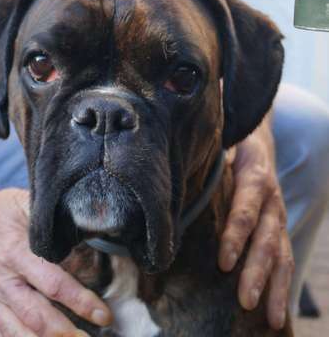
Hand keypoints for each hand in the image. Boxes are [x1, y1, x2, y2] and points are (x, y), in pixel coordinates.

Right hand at [0, 187, 111, 336]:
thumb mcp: (26, 203)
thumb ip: (53, 218)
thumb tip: (89, 223)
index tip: (103, 314)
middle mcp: (4, 278)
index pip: (53, 283)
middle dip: (67, 332)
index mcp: (17, 252)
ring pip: (17, 331)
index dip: (80, 301)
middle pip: (37, 315)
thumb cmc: (1, 212)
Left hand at [218, 127, 293, 329]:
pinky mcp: (279, 228)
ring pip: (281, 253)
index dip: (235, 236)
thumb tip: (173, 186)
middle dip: (256, 271)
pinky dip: (282, 283)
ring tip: (269, 317)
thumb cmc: (232, 146)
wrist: (259, 142)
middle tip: (245, 300)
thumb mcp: (220, 147)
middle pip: (266, 238)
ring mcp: (278, 216)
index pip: (245, 210)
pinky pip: (285, 257)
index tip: (223, 262)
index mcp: (254, 177)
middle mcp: (272, 200)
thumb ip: (206, 165)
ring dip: (275, 285)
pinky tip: (277, 308)